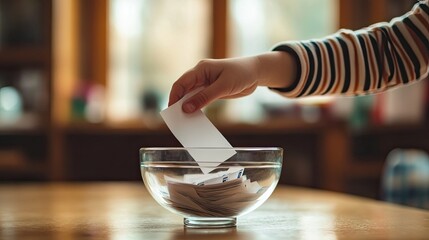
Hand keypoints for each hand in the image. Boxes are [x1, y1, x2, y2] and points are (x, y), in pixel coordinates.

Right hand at [168, 52, 295, 112]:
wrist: (256, 72)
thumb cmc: (241, 74)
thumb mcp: (223, 87)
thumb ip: (205, 97)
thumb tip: (186, 108)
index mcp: (201, 69)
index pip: (181, 83)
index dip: (174, 96)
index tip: (171, 111)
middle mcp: (201, 75)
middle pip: (183, 89)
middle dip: (178, 103)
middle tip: (176, 119)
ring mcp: (206, 82)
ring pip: (191, 95)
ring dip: (187, 106)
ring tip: (184, 120)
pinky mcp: (211, 90)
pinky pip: (200, 99)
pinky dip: (196, 107)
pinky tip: (195, 117)